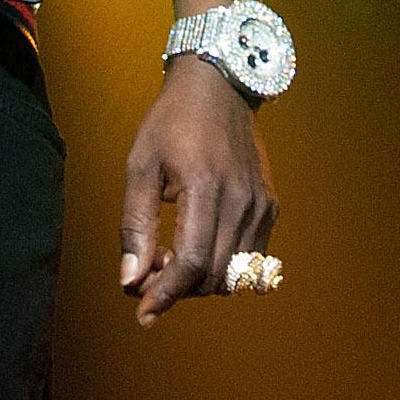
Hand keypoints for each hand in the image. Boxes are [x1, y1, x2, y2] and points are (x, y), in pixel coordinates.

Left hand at [118, 53, 274, 324]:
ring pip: (232, 273)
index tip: (142, 312)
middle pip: (212, 276)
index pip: (190, 263)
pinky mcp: (270, 205)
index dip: (165, 295)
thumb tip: (130, 279)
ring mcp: (260, 204)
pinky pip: (249, 257)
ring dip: (199, 279)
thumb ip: (135, 224)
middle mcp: (240, 201)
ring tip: (171, 253)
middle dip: (177, 288)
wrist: (219, 87)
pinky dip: (221, 264)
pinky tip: (198, 243)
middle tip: (149, 269)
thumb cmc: (172, 121)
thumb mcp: (141, 165)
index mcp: (206, 187)